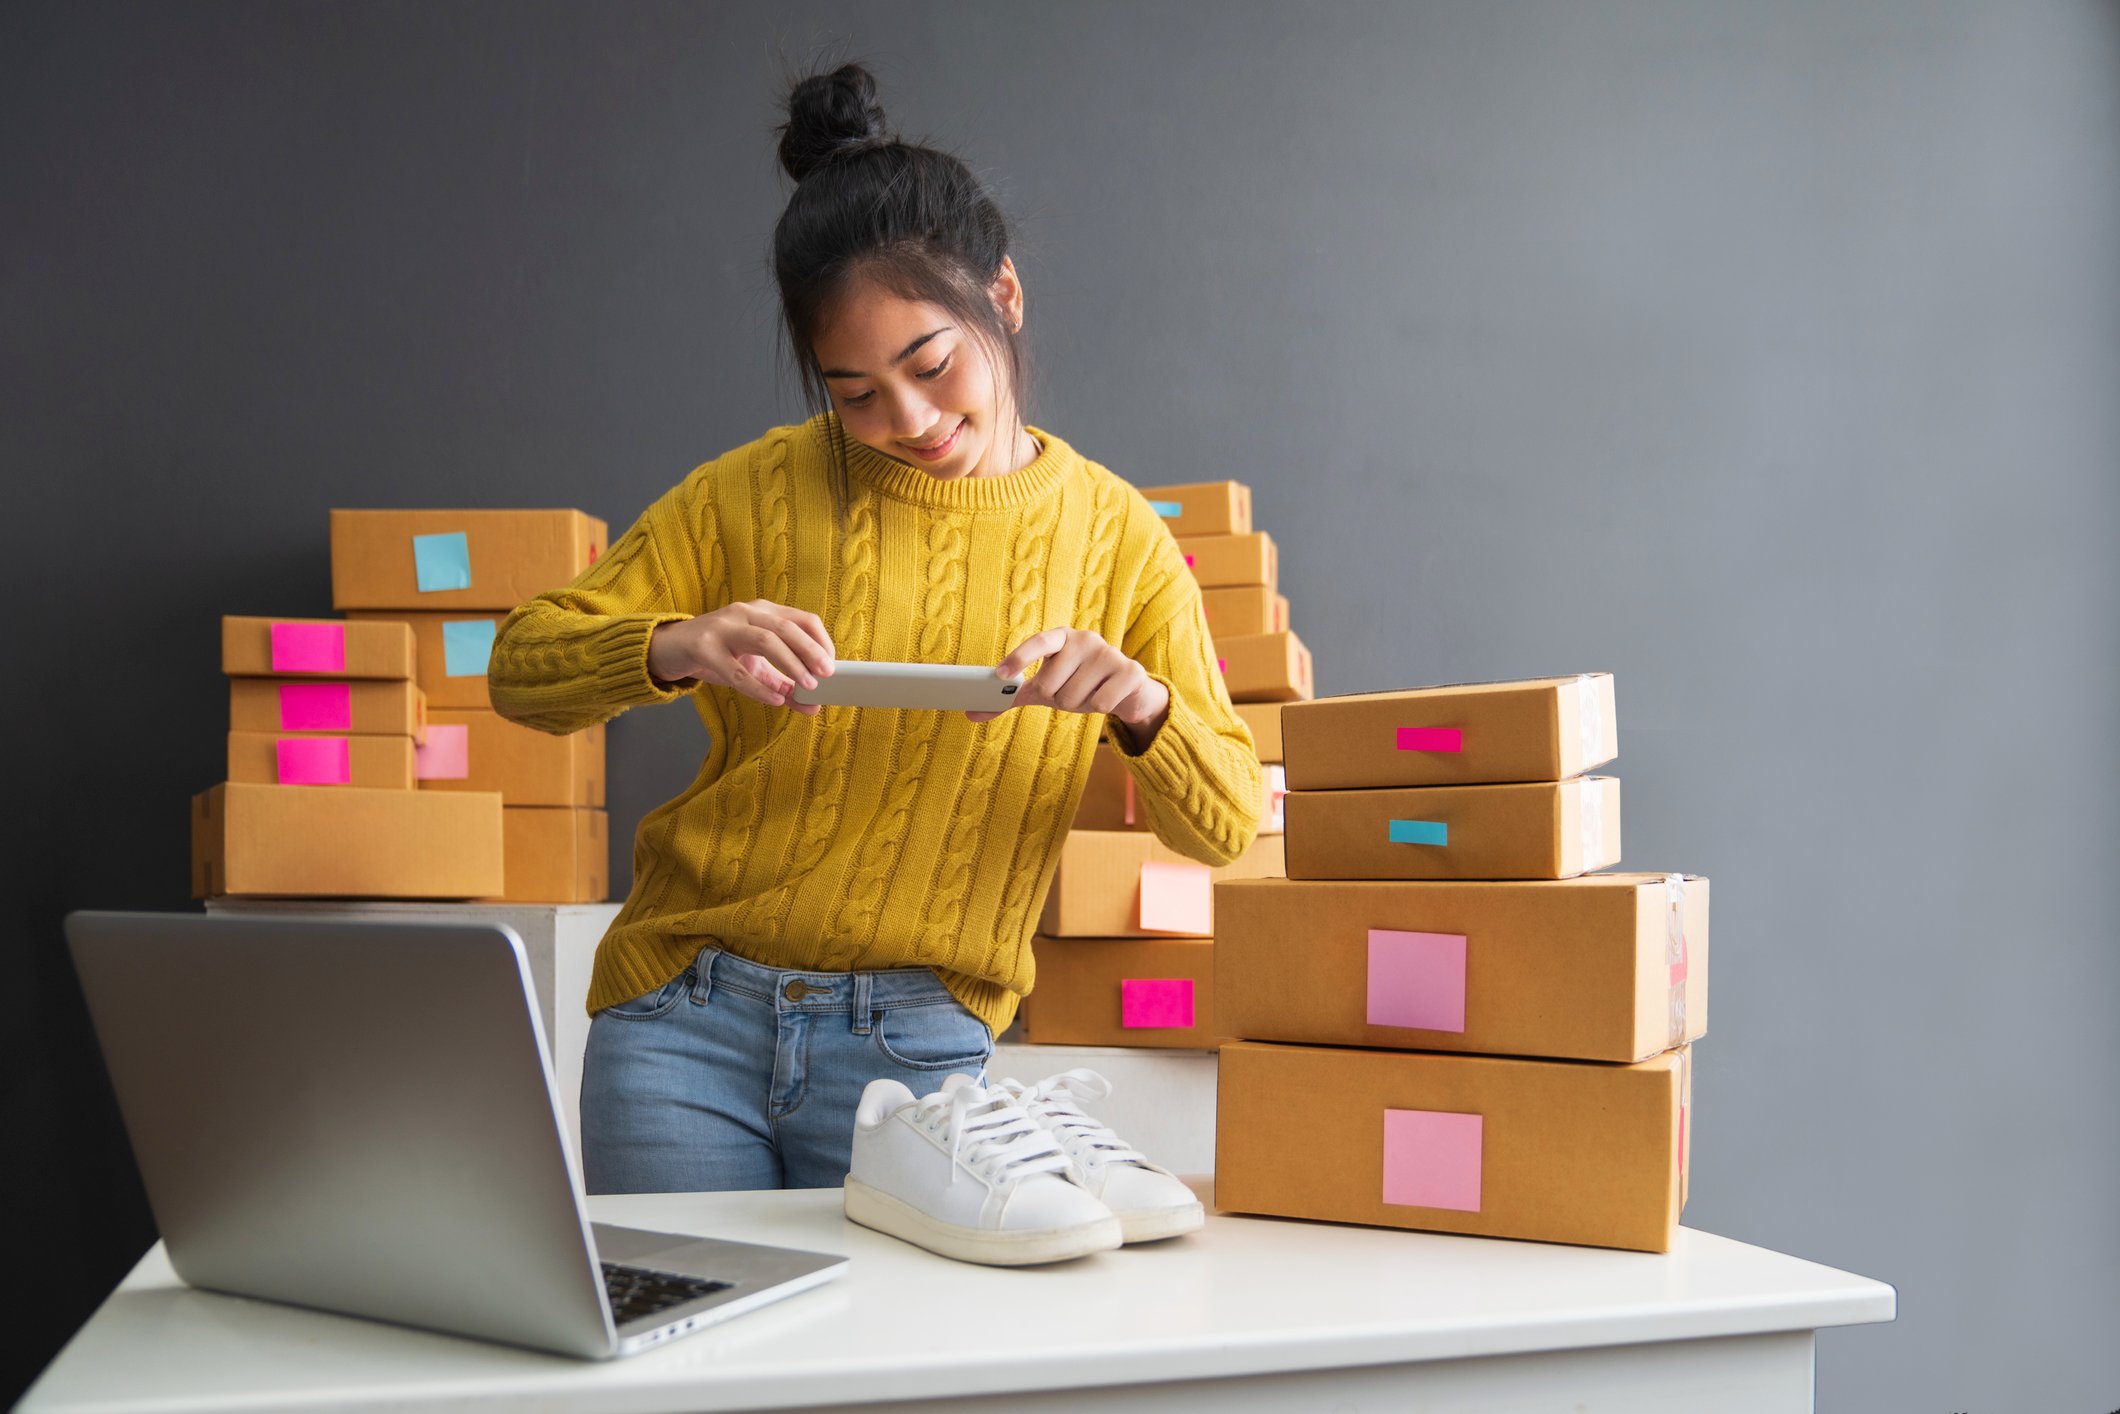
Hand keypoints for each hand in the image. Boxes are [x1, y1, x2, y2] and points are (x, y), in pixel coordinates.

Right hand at [647, 600, 834, 714]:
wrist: (670, 648)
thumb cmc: (718, 653)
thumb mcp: (753, 667)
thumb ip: (783, 685)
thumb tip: (813, 707)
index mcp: (762, 612)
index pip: (803, 619)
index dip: (821, 641)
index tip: (831, 666)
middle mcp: (745, 614)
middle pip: (787, 627)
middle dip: (811, 651)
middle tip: (827, 675)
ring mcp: (723, 628)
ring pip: (765, 640)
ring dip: (790, 663)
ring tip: (807, 686)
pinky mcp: (703, 647)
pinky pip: (735, 669)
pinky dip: (758, 687)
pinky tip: (775, 700)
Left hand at [968, 627, 1169, 736]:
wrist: (1128, 690)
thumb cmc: (1080, 684)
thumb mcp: (1047, 688)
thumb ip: (1013, 697)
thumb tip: (971, 713)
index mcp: (1062, 638)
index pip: (1038, 642)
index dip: (1018, 657)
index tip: (1000, 675)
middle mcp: (1085, 639)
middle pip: (1051, 685)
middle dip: (1056, 699)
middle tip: (1069, 692)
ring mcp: (1110, 653)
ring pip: (1074, 698)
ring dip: (1078, 706)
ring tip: (1089, 694)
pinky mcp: (1130, 671)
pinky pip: (1100, 704)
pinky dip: (1098, 709)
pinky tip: (1107, 698)